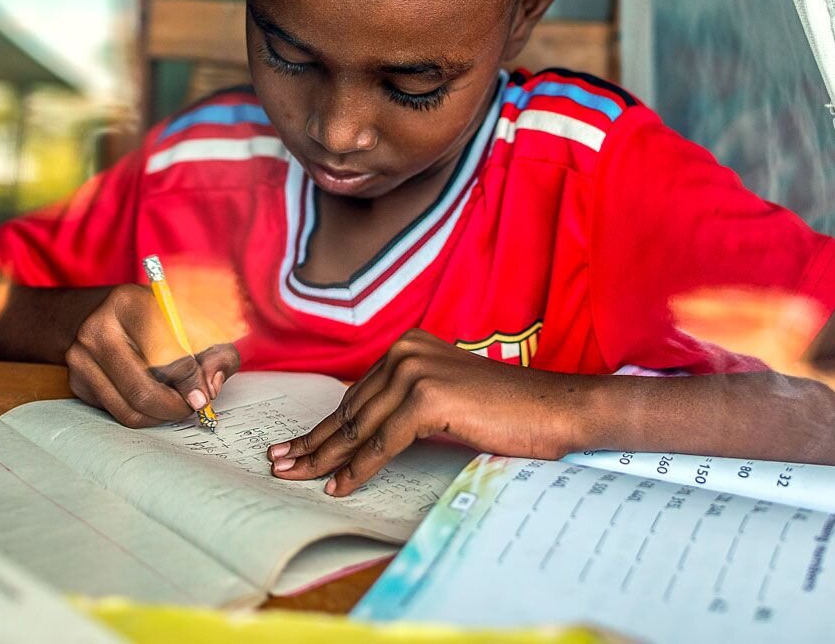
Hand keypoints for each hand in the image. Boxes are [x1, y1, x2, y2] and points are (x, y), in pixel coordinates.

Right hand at [65, 283, 239, 426]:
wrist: (100, 311)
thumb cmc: (154, 315)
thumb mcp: (191, 319)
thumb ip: (215, 349)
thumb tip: (211, 388)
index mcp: (130, 304)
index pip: (164, 355)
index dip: (190, 380)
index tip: (205, 393)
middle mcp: (98, 331)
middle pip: (142, 391)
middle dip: (176, 407)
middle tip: (193, 405)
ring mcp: (81, 359)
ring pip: (129, 410)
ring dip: (161, 415)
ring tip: (176, 402)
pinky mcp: (76, 382)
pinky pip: (117, 413)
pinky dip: (143, 414)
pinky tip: (154, 396)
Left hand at [266, 330, 586, 495]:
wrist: (554, 410)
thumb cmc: (506, 412)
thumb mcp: (446, 399)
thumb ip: (405, 405)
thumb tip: (360, 435)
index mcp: (408, 346)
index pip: (355, 396)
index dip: (322, 427)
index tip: (293, 447)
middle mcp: (406, 352)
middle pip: (350, 411)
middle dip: (314, 443)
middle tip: (279, 465)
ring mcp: (416, 373)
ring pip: (359, 429)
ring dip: (325, 459)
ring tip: (297, 478)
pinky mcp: (428, 399)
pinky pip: (382, 444)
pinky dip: (358, 470)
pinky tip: (339, 488)